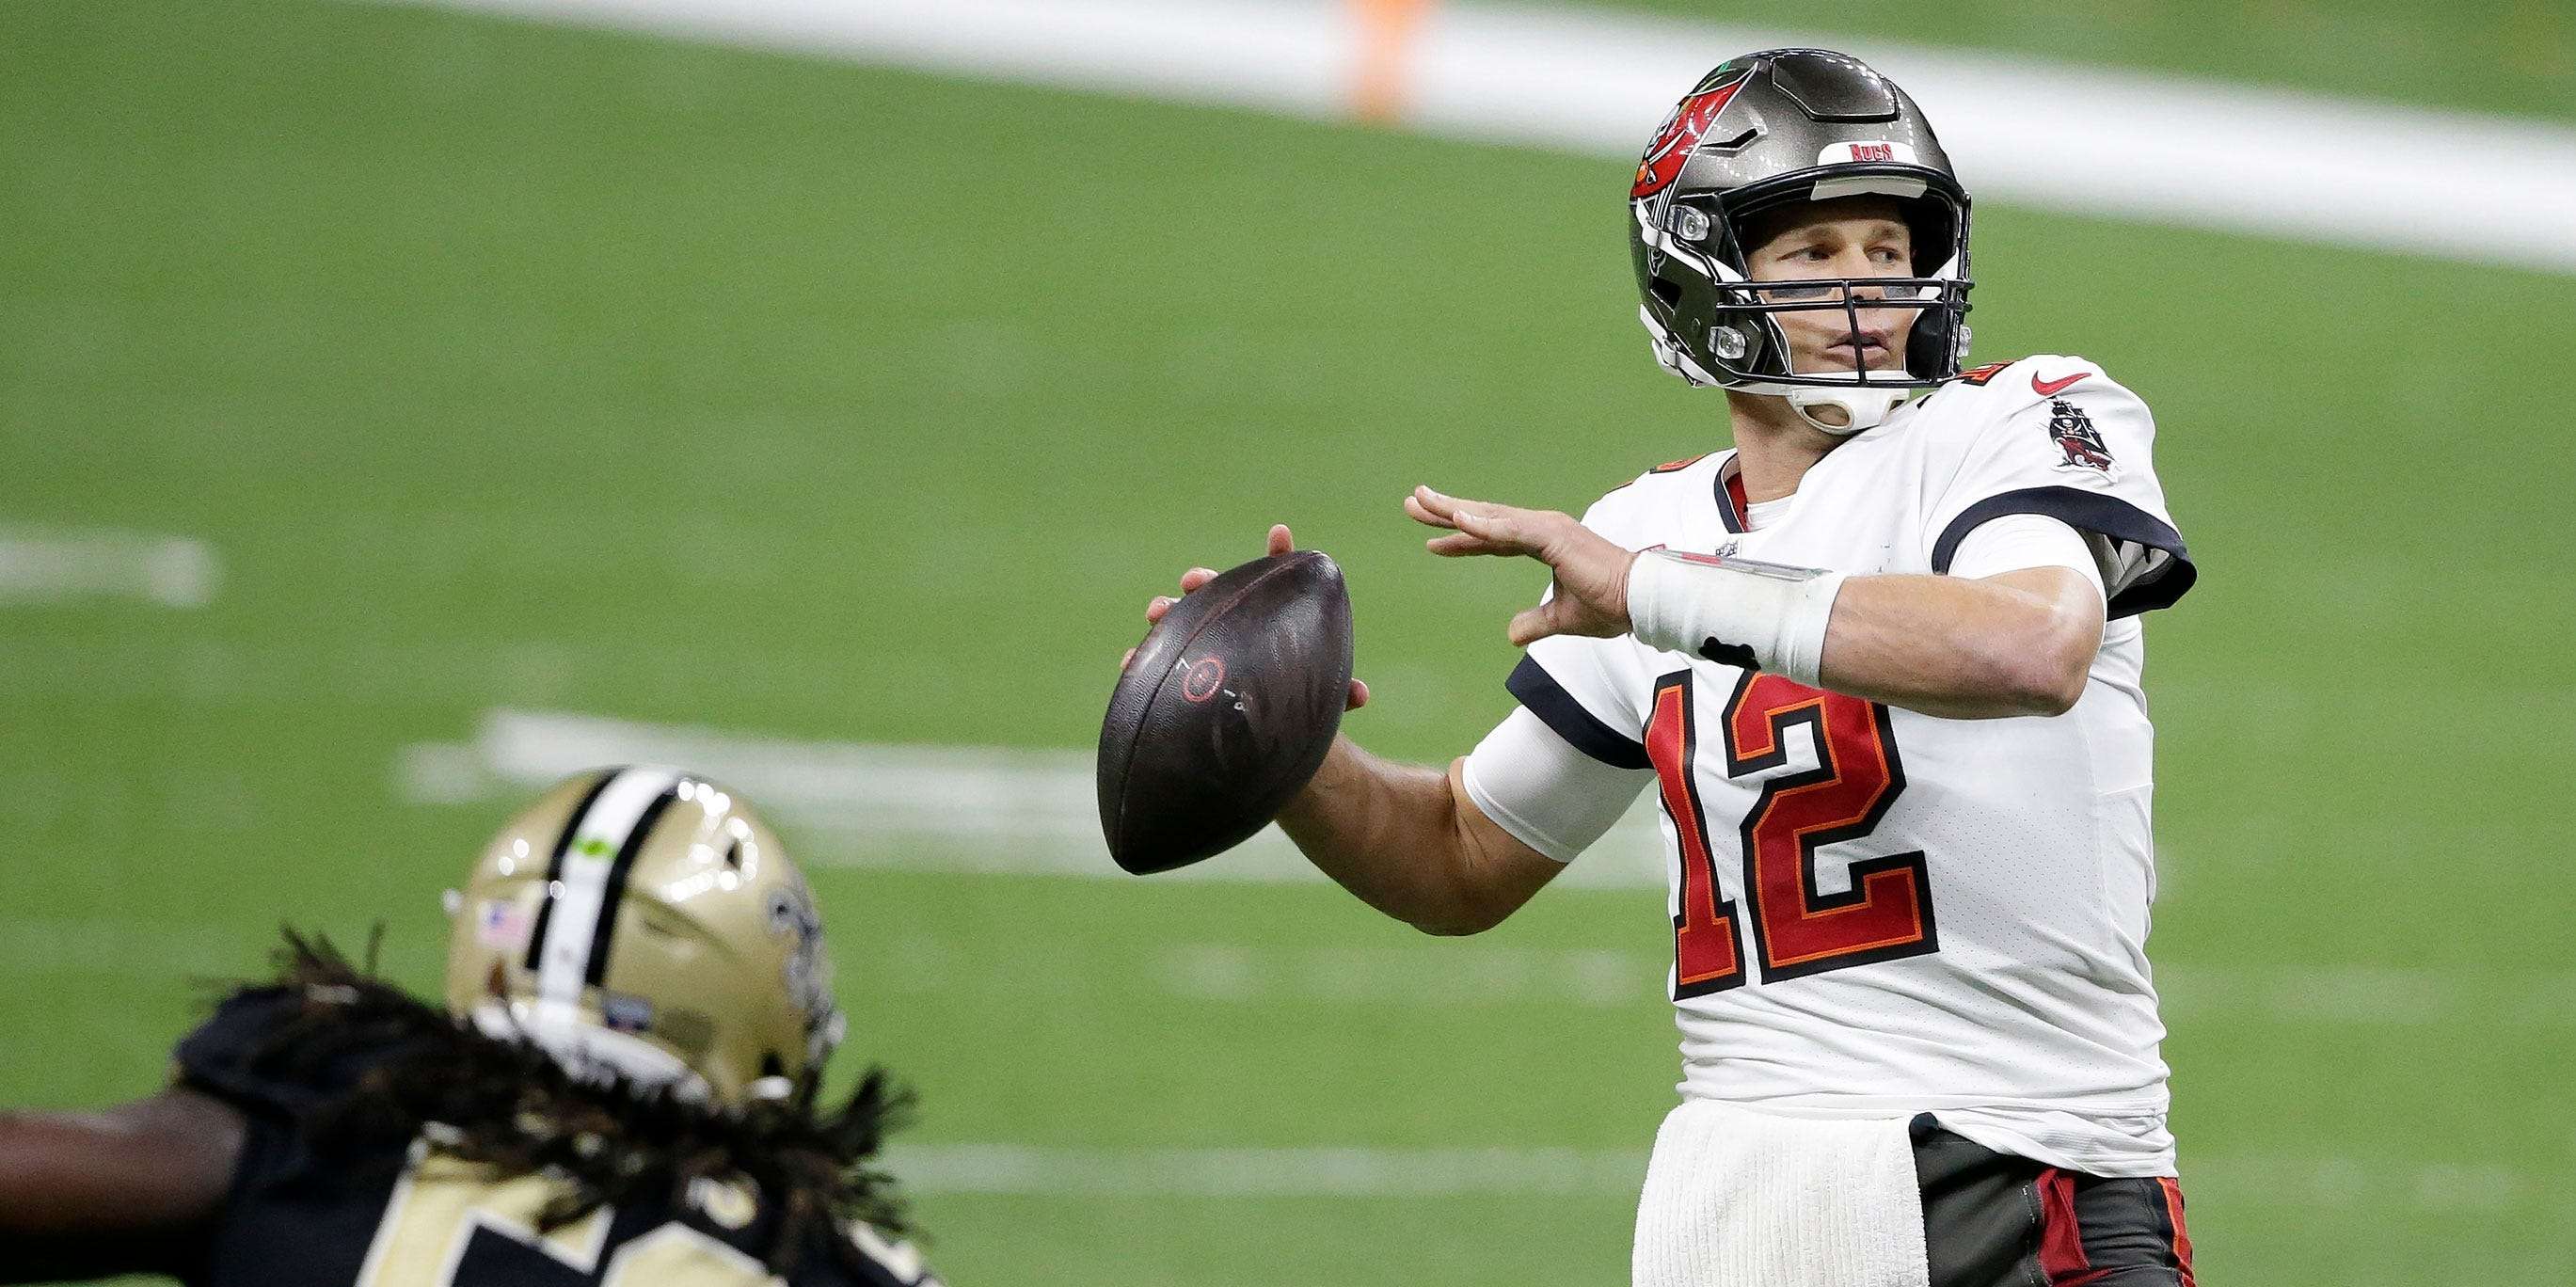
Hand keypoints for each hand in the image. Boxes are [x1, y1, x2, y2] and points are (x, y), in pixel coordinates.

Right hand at [1121, 523, 1370, 710]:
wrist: (1258, 740)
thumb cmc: (1288, 707)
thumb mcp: (1314, 700)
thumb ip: (1336, 695)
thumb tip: (1360, 694)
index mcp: (1264, 621)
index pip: (1271, 580)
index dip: (1277, 556)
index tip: (1281, 534)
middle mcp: (1228, 624)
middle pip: (1213, 592)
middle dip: (1203, 582)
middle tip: (1195, 580)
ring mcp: (1199, 645)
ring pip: (1177, 619)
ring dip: (1165, 611)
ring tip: (1157, 609)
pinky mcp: (1175, 673)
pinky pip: (1152, 663)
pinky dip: (1138, 660)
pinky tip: (1128, 659)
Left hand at [1405, 485, 1637, 646]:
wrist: (1640, 602)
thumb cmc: (1611, 606)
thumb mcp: (1562, 619)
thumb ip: (1535, 623)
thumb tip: (1511, 634)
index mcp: (1545, 543)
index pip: (1494, 539)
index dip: (1463, 540)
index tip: (1434, 543)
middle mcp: (1543, 529)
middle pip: (1485, 519)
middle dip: (1446, 511)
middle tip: (1411, 503)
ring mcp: (1547, 529)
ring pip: (1490, 518)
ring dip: (1453, 509)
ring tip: (1420, 502)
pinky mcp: (1553, 537)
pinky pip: (1509, 532)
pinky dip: (1482, 525)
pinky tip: (1455, 519)